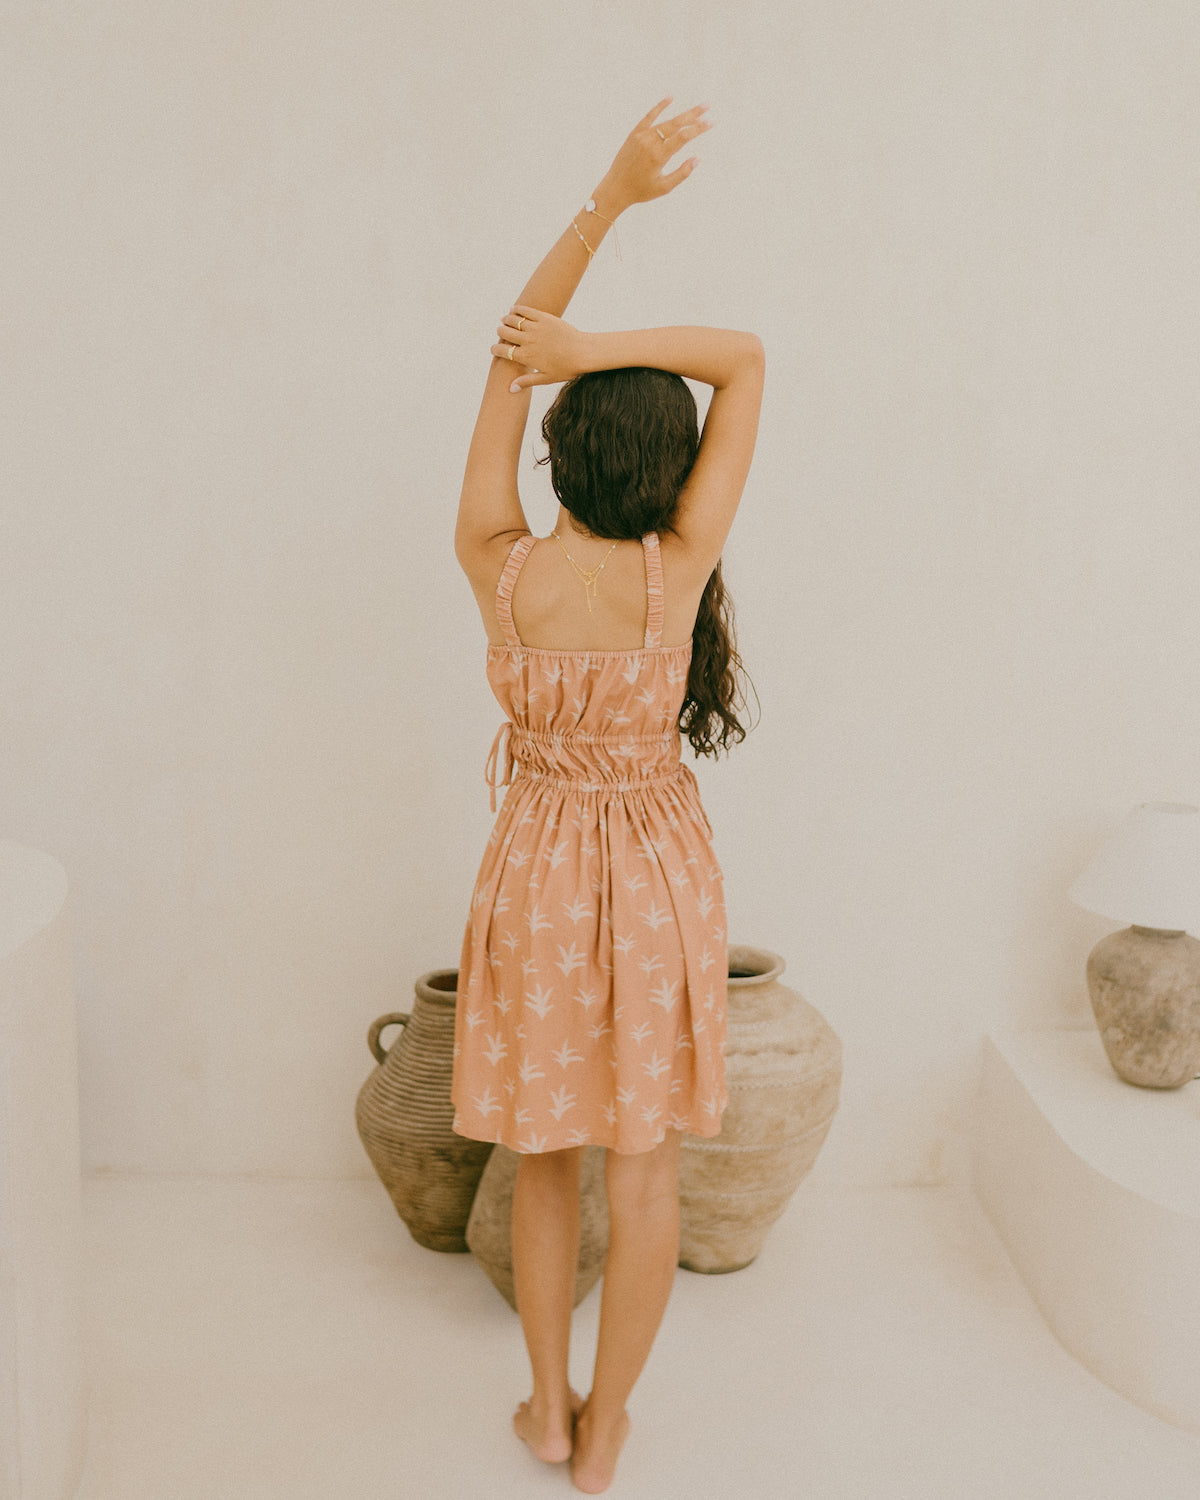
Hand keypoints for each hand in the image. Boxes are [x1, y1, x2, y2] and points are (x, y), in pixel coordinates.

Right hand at [492, 306, 589, 392]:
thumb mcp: (546, 378)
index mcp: (526, 357)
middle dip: (500, 333)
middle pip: (504, 333)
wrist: (583, 352)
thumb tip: (510, 389)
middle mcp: (528, 341)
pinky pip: (525, 310)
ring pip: (512, 320)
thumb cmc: (566, 368)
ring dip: (506, 320)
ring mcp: (535, 328)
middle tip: (502, 333)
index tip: (494, 350)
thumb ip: (527, 382)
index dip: (495, 350)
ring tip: (506, 321)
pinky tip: (514, 309)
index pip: (502, 351)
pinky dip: (516, 309)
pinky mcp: (543, 317)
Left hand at [599, 96, 711, 210]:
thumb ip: (682, 173)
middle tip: (707, 106)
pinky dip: (659, 107)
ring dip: (682, 115)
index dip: (698, 129)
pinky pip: (649, 117)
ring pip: (665, 121)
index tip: (710, 122)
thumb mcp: (664, 187)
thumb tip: (697, 159)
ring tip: (696, 110)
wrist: (615, 188)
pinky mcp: (634, 134)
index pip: (683, 138)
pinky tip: (671, 97)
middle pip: (676, 125)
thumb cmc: (641, 191)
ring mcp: (641, 137)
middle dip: (693, 115)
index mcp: (659, 157)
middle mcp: (650, 143)